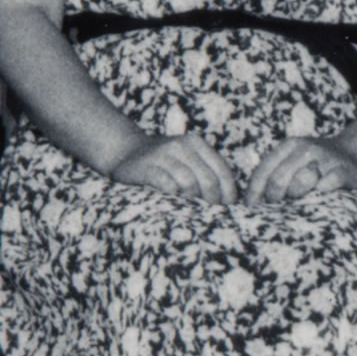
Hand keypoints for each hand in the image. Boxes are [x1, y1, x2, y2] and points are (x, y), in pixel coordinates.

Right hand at [113, 128, 243, 211]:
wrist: (125, 151)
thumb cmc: (165, 162)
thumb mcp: (187, 158)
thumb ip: (207, 170)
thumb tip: (230, 200)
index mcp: (196, 143)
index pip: (222, 171)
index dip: (228, 193)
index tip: (227, 207)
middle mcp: (181, 146)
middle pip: (208, 180)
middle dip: (212, 201)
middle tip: (209, 212)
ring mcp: (162, 155)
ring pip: (189, 183)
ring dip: (193, 200)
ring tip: (191, 209)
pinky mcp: (146, 167)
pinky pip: (166, 184)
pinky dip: (173, 195)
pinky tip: (173, 200)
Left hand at [238, 134, 356, 210]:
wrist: (355, 153)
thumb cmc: (316, 165)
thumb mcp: (293, 161)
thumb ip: (274, 176)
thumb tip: (251, 203)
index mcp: (287, 146)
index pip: (262, 173)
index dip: (255, 195)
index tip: (254, 210)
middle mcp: (305, 149)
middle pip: (278, 180)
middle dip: (276, 200)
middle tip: (280, 210)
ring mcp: (325, 158)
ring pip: (301, 181)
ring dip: (297, 197)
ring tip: (299, 203)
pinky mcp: (344, 170)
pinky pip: (328, 185)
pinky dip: (321, 193)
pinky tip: (320, 196)